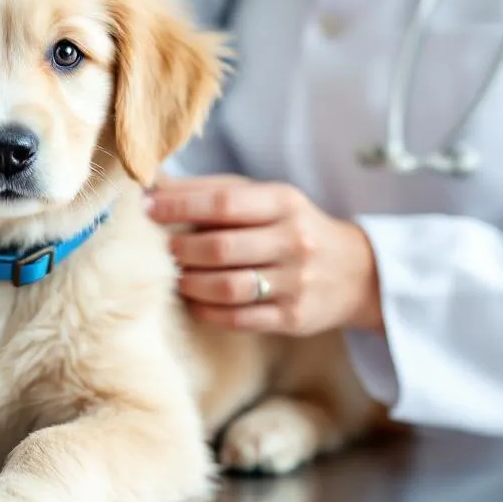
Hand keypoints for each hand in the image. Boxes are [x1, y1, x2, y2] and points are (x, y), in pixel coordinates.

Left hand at [146, 175, 383, 335]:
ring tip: (175, 278)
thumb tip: (152, 183)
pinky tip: (193, 302)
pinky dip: (207, 311)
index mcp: (284, 202)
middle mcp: (294, 241)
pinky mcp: (294, 317)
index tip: (146, 209)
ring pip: (228, 287)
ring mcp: (296, 282)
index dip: (179, 206)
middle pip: (221, 248)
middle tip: (160, 251)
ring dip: (190, 283)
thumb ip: (211, 191)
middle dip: (181, 250)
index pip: (223, 203)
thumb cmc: (290, 228)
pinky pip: (239, 318)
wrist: (356, 272)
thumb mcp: (263, 199)